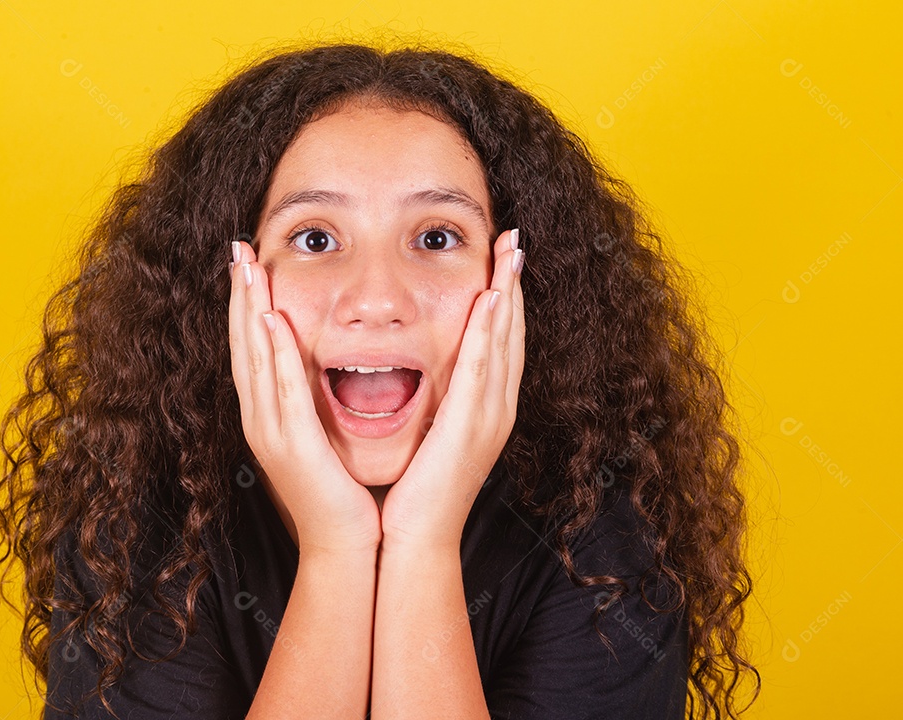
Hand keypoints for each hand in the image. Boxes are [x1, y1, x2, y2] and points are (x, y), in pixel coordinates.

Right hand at [228, 239, 381, 554]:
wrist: (343, 544)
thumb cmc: (337, 491)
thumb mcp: (321, 436)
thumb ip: (313, 400)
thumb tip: (317, 364)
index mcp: (268, 416)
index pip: (251, 349)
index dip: (245, 305)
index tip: (246, 265)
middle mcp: (261, 419)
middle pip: (244, 346)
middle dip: (239, 296)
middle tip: (237, 250)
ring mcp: (272, 432)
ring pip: (256, 360)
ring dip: (250, 312)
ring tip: (247, 269)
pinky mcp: (293, 445)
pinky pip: (283, 391)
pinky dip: (275, 355)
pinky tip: (273, 322)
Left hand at [379, 228, 525, 550]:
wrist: (417, 539)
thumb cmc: (416, 490)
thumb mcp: (429, 436)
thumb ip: (433, 402)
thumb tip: (421, 373)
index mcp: (485, 409)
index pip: (499, 341)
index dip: (504, 297)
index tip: (502, 259)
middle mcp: (496, 407)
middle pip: (511, 333)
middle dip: (514, 283)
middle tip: (514, 238)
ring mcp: (489, 416)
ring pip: (504, 342)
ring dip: (508, 293)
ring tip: (511, 251)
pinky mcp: (472, 426)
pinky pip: (482, 368)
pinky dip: (489, 332)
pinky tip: (492, 299)